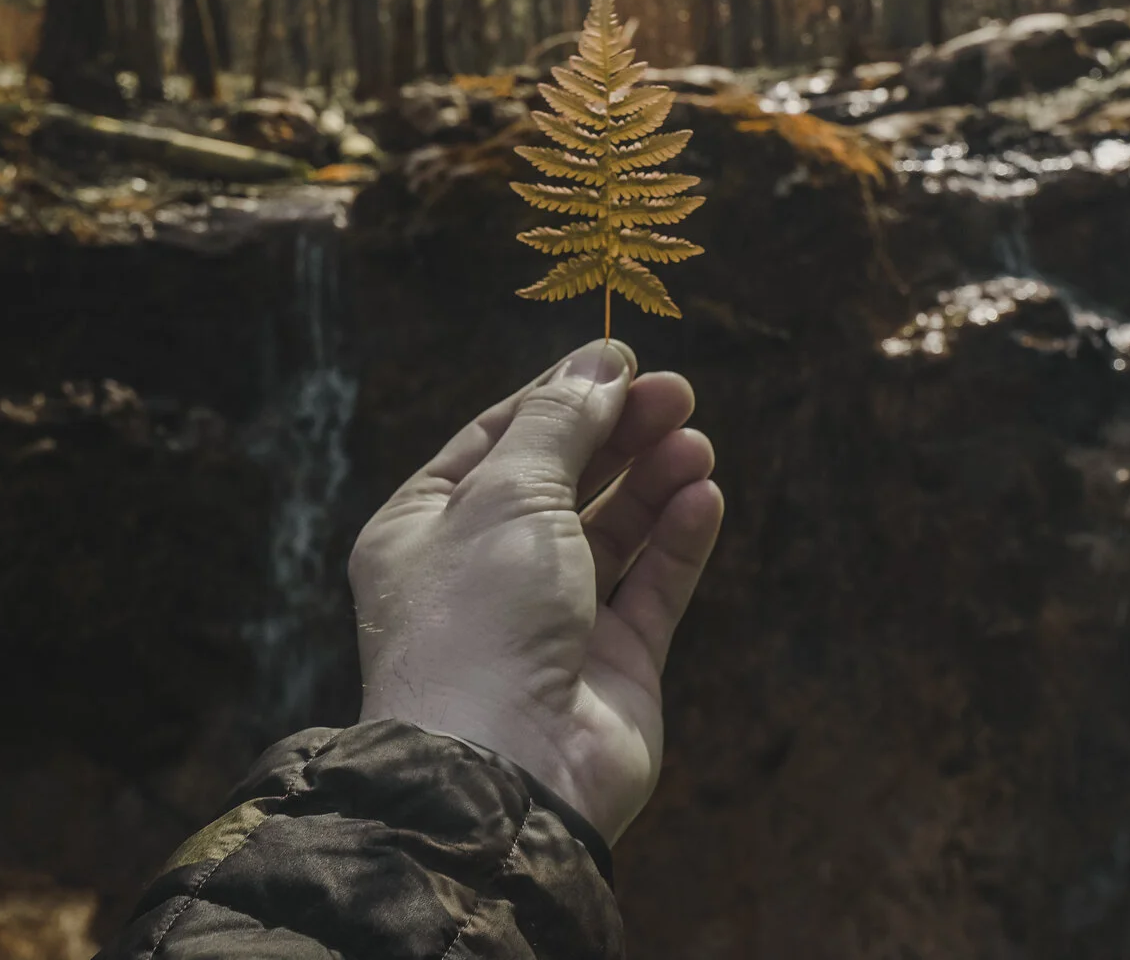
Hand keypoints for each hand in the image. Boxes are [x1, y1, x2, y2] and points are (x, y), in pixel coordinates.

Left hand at [349, 340, 722, 842]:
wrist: (502, 771)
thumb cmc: (478, 621)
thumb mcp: (507, 494)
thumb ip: (560, 423)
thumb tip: (599, 362)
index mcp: (425, 530)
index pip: (497, 441)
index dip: (559, 395)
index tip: (620, 357)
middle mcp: (485, 575)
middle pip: (563, 481)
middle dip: (618, 432)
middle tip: (677, 391)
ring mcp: (551, 624)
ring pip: (612, 533)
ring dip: (653, 481)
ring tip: (695, 441)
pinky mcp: (612, 668)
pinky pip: (651, 589)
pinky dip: (677, 540)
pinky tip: (703, 495)